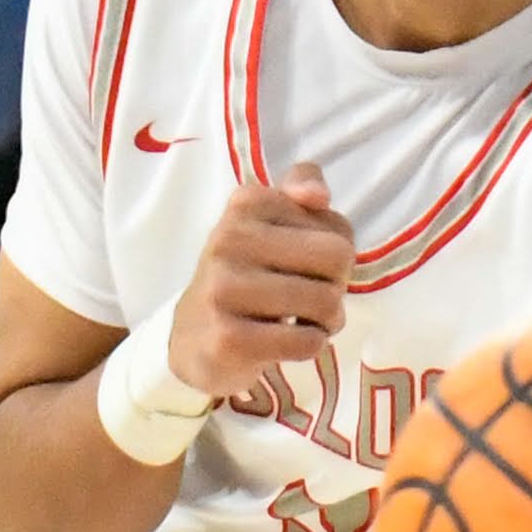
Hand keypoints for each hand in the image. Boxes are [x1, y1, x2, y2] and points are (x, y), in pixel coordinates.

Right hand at [169, 162, 355, 402]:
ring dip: (326, 322)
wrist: (193, 337)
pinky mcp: (227, 340)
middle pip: (337, 263)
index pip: (338, 231)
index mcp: (246, 203)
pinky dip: (309, 347)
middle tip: (311, 300)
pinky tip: (285, 343)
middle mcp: (228, 239)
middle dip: (336, 288)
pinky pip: (307, 342)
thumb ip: (303, 184)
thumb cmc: (249, 274)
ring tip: (300, 322)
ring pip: (325, 304)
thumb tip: (317, 195)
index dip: (336, 256)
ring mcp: (223, 290)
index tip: (306, 266)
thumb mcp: (273, 218)